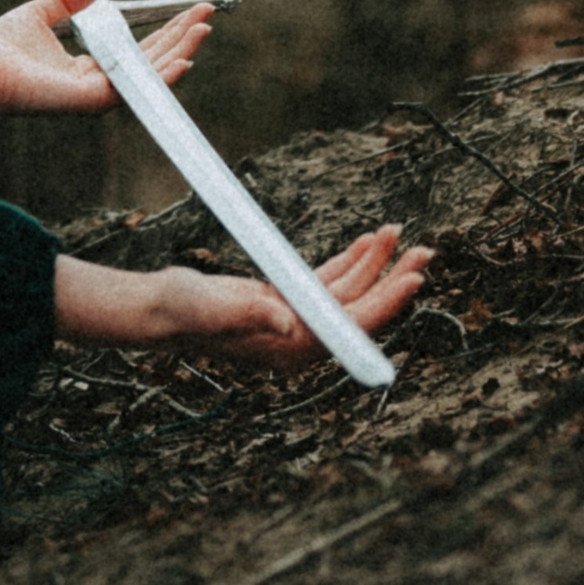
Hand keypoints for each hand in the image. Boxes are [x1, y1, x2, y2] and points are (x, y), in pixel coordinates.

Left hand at [0, 0, 214, 117]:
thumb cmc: (1, 48)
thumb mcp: (42, 12)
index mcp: (88, 68)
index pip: (138, 50)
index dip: (165, 31)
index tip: (188, 12)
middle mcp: (98, 84)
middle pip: (151, 61)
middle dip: (181, 38)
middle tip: (207, 16)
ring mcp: (97, 96)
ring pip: (150, 76)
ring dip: (180, 52)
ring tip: (203, 31)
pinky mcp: (91, 101)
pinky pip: (134, 89)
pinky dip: (161, 77)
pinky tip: (183, 61)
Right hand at [53, 224, 431, 366]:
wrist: (158, 307)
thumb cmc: (180, 311)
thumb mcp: (213, 307)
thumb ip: (250, 313)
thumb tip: (289, 323)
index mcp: (293, 350)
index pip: (352, 328)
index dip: (386, 304)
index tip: (414, 280)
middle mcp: (302, 340)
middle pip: (361, 310)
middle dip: (393, 280)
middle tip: (425, 253)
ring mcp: (296, 321)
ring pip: (348, 292)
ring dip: (375, 264)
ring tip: (398, 234)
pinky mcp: (286, 301)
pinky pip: (328, 281)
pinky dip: (350, 261)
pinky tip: (367, 242)